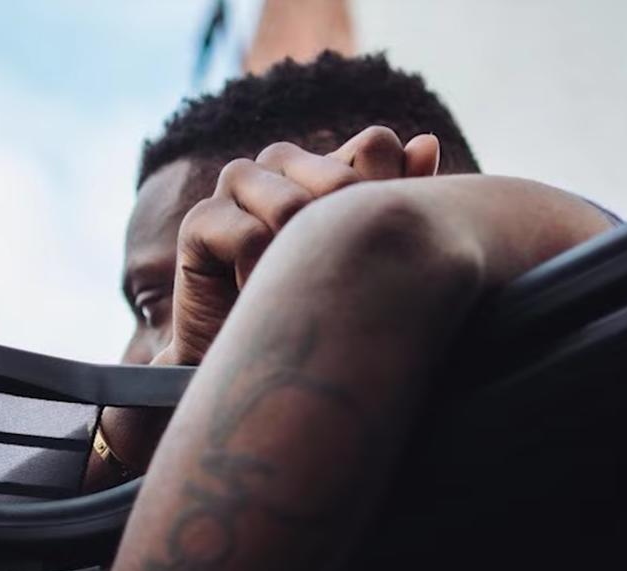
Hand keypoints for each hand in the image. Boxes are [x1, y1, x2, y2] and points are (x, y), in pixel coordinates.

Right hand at [160, 127, 440, 365]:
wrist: (248, 371)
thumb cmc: (313, 319)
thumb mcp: (366, 264)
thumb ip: (395, 204)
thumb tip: (426, 143)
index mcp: (325, 166)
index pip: (375, 145)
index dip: (387, 196)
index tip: (380, 257)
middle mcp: (281, 167)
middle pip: (336, 176)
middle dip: (340, 241)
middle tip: (328, 291)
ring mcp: (238, 187)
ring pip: (291, 206)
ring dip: (296, 264)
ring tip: (290, 298)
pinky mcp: (200, 220)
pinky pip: (247, 236)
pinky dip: (255, 278)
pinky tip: (252, 302)